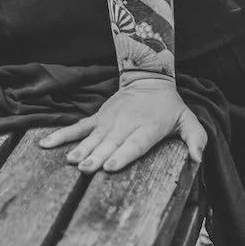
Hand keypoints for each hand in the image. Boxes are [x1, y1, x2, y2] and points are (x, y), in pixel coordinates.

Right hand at [38, 76, 206, 172]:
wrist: (149, 77)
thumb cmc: (168, 106)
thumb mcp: (186, 119)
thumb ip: (195, 137)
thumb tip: (198, 158)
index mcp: (148, 128)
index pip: (135, 143)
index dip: (123, 154)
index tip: (111, 166)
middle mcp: (127, 124)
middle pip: (111, 143)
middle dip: (98, 156)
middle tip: (86, 168)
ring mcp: (110, 120)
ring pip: (93, 136)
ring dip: (81, 148)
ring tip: (70, 160)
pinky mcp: (98, 116)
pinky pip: (78, 127)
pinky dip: (62, 134)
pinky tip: (46, 144)